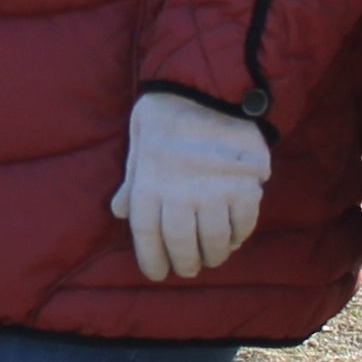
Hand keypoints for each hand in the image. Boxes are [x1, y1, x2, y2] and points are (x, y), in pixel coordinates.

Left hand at [112, 90, 272, 281]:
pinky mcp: (244, 187)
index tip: (158, 273)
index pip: (146, 236)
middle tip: (190, 268)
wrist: (207, 88)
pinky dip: (240, 234)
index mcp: (149, 185)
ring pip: (215, 240)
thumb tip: (118, 212)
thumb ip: (132, 181)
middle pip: (182, 245)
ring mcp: (213, 192)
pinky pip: (243, 223)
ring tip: (213, 256)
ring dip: (214, 254)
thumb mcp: (138, 143)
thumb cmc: (166, 115)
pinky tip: (234, 236)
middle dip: (186, 263)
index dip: (151, 260)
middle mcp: (179, 194)